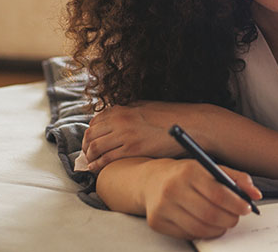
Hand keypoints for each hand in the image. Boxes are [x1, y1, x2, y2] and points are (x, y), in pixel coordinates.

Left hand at [83, 101, 200, 171]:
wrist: (192, 123)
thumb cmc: (172, 116)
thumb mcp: (147, 107)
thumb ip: (130, 112)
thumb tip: (116, 121)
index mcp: (123, 108)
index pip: (94, 122)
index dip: (89, 135)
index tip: (90, 144)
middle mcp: (120, 119)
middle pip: (90, 135)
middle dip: (85, 148)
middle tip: (87, 157)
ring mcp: (126, 134)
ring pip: (94, 148)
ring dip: (89, 158)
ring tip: (91, 165)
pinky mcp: (133, 148)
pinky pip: (106, 159)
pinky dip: (97, 165)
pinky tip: (96, 169)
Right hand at [142, 159, 262, 239]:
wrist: (151, 180)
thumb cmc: (186, 174)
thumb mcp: (210, 168)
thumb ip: (236, 178)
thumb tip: (256, 194)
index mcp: (189, 171)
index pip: (218, 193)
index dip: (236, 204)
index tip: (247, 208)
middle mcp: (173, 189)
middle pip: (209, 213)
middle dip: (229, 219)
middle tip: (236, 217)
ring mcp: (163, 208)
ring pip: (199, 227)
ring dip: (218, 228)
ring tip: (224, 222)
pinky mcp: (157, 222)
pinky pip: (187, 234)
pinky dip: (202, 232)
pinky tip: (207, 225)